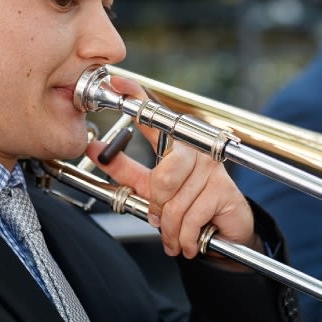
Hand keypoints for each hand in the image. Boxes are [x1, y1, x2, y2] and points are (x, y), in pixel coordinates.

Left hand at [88, 76, 257, 264]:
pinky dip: (185, 236)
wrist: (223, 234)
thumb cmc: (187, 206)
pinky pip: (190, 219)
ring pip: (174, 204)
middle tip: (160, 217)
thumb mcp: (149, 187)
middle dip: (158, 205)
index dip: (137, 97)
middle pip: (163, 176)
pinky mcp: (225, 191)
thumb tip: (96, 150)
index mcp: (176, 144)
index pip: (155, 116)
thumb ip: (123, 169)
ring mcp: (212, 169)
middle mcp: (196, 150)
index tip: (118, 83)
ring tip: (176, 233)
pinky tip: (191, 239)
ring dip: (170, 228)